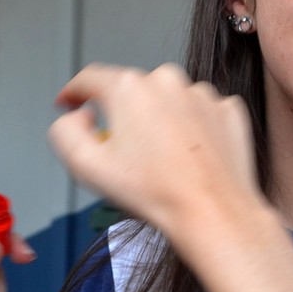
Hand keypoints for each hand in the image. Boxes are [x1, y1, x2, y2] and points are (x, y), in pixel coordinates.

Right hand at [48, 63, 292, 291]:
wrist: (212, 212)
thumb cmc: (156, 193)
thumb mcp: (85, 166)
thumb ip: (65, 132)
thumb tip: (78, 118)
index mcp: (129, 88)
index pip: (90, 79)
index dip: (73, 92)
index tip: (70, 103)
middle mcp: (167, 81)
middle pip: (130, 92)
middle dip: (121, 116)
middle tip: (123, 154)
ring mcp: (201, 94)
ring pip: (166, 102)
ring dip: (158, 122)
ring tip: (161, 161)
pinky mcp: (227, 110)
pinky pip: (197, 113)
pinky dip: (189, 129)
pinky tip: (186, 156)